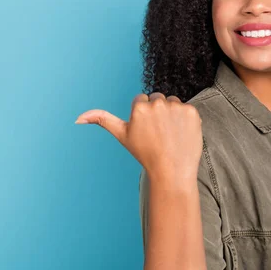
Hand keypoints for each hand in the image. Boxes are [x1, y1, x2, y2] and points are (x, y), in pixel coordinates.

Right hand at [75, 92, 202, 181]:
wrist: (172, 171)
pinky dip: (186, 120)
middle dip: (158, 113)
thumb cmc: (145, 154)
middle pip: (157, 99)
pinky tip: (182, 134)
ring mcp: (176, 107)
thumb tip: (77, 118)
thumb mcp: (122, 135)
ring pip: (172, 103)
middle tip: (159, 134)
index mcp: (139, 106)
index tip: (147, 131)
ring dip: (172, 114)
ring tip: (170, 134)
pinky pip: (187, 109)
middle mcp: (157, 103)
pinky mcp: (192, 112)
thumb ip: (102, 120)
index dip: (144, 117)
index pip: (142, 101)